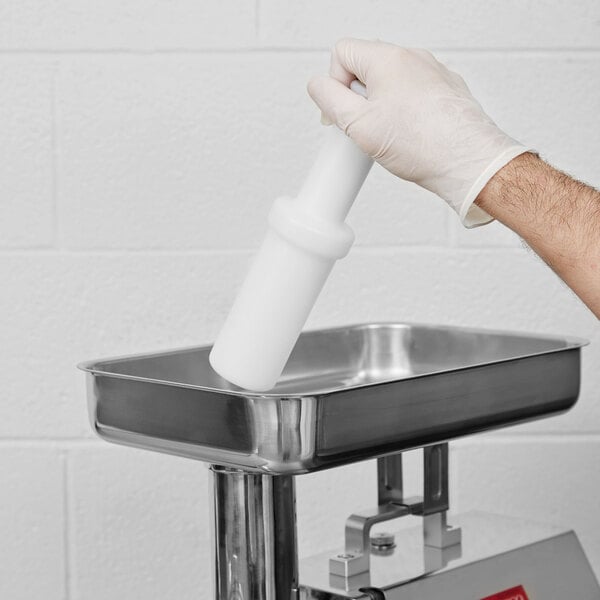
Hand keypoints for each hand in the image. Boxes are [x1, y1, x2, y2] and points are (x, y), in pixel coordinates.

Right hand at [307, 38, 528, 226]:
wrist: (467, 162)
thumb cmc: (422, 145)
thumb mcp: (358, 125)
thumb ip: (329, 99)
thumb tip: (317, 86)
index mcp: (388, 59)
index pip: (342, 52)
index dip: (334, 84)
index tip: (342, 113)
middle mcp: (413, 58)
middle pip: (367, 66)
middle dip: (358, 96)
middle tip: (365, 127)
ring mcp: (433, 72)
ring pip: (391, 81)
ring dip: (382, 106)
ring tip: (390, 136)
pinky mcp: (447, 90)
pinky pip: (414, 93)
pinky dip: (406, 111)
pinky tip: (409, 136)